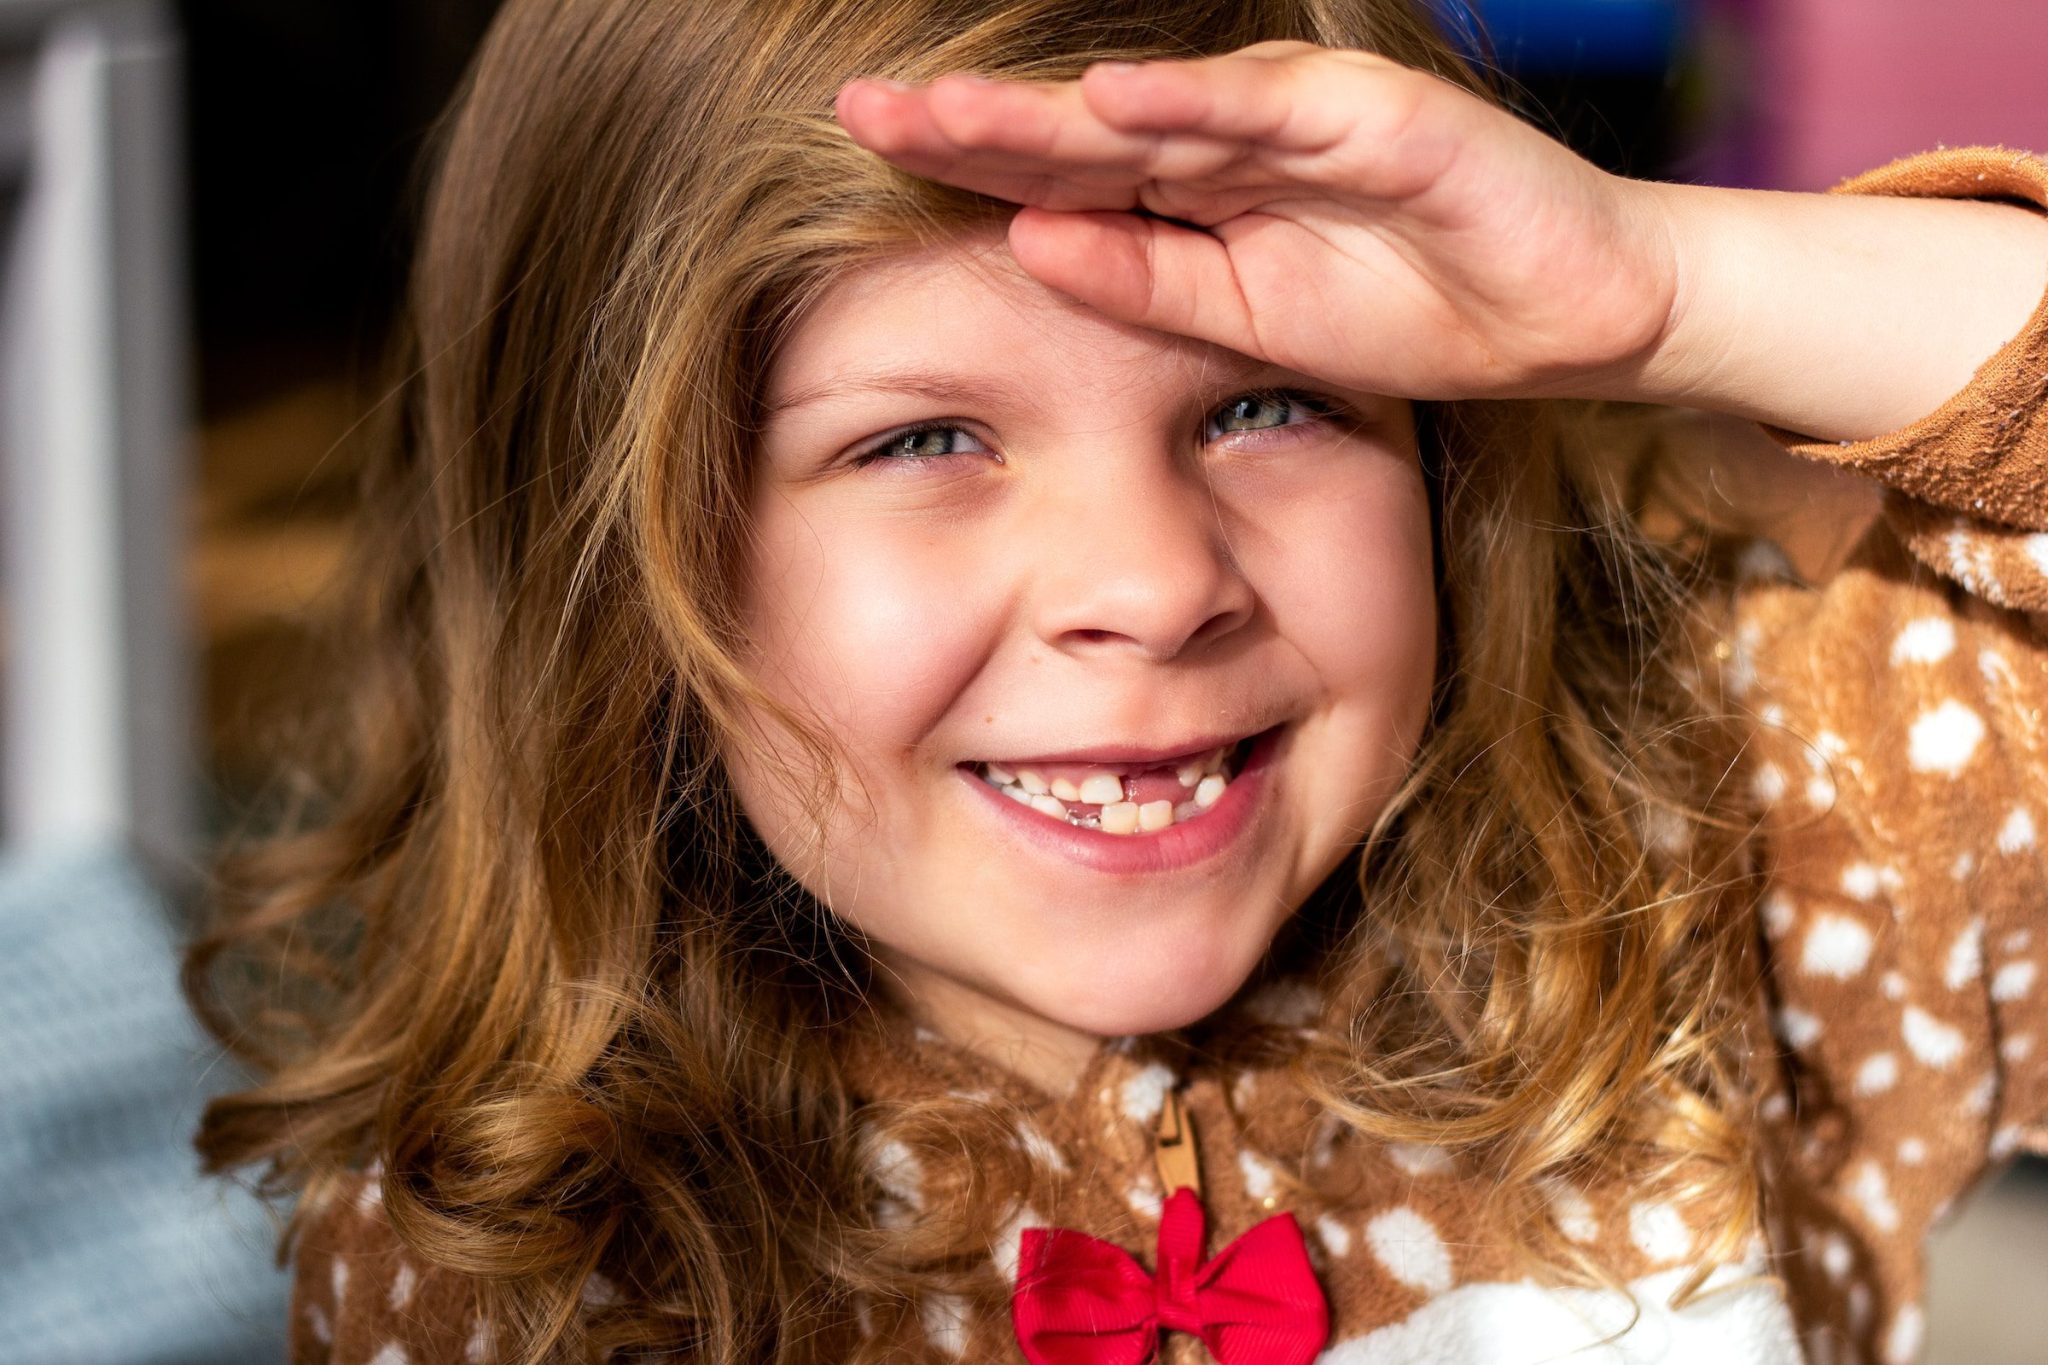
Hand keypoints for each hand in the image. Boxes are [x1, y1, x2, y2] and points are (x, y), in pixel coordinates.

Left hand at [834, 42, 1681, 402]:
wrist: (1568, 320)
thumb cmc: (1409, 310)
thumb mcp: (1242, 321)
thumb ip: (1142, 282)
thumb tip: (1026, 244)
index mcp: (1193, 196)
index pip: (1060, 175)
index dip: (965, 165)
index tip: (866, 159)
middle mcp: (1231, 145)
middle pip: (1081, 130)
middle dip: (972, 124)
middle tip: (863, 113)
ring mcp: (1302, 123)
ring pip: (1157, 106)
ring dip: (1050, 108)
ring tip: (945, 110)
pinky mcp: (1381, 120)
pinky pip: (1277, 112)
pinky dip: (1198, 103)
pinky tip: (1116, 100)